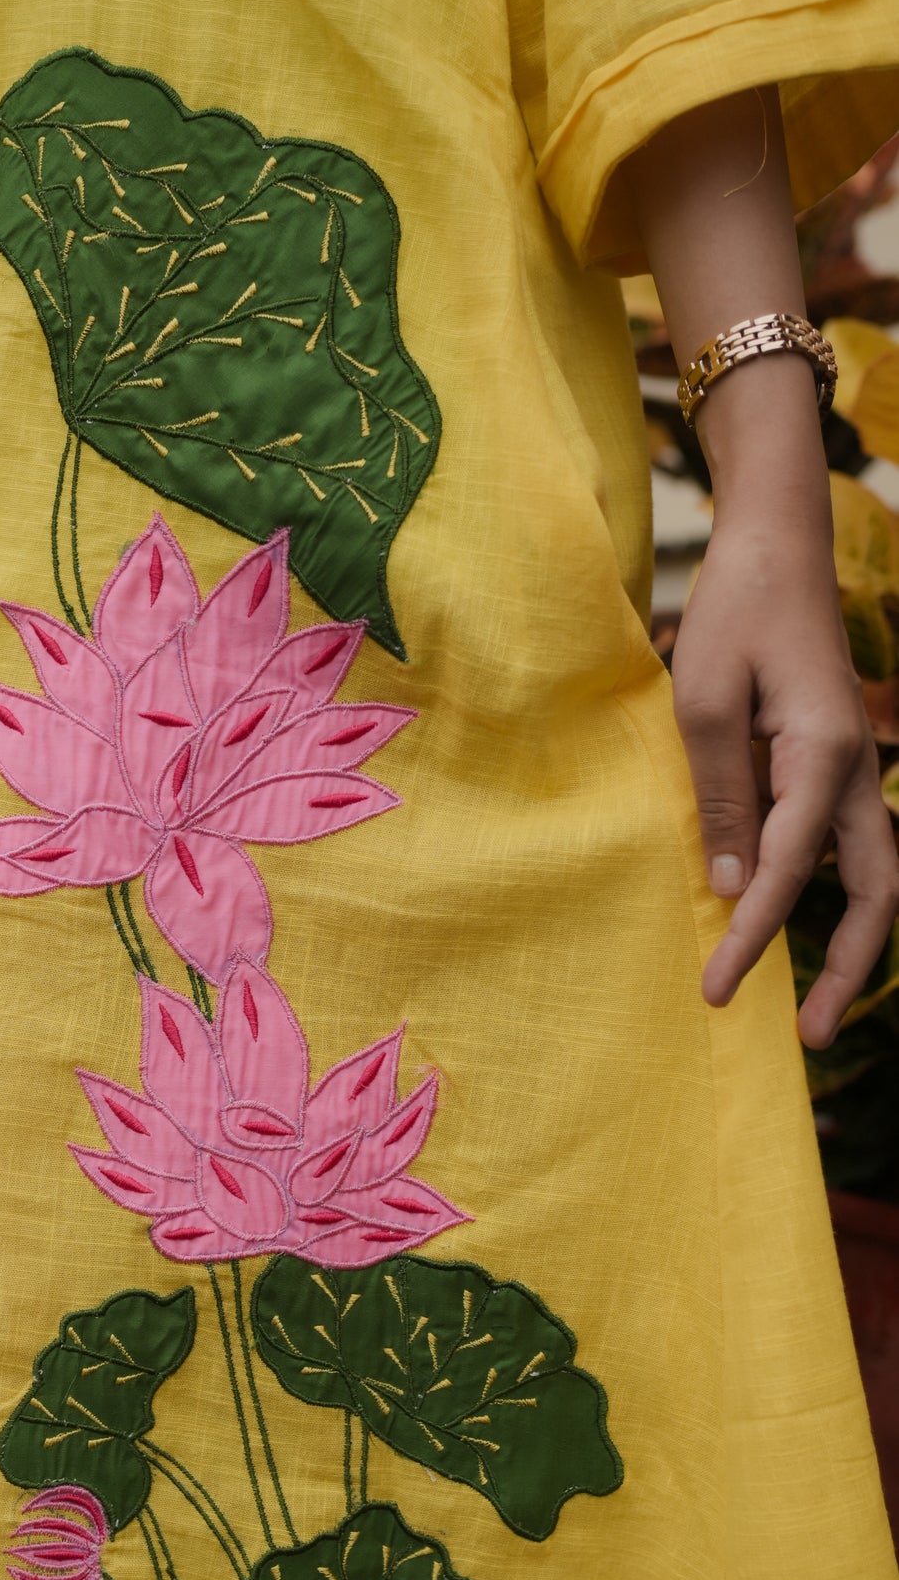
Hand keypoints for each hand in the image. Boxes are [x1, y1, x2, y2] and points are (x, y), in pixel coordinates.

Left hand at [670, 508, 898, 1048]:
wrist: (775, 545)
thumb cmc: (735, 613)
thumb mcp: (704, 701)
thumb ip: (721, 795)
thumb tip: (730, 884)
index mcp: (823, 754)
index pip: (788, 869)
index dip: (754, 935)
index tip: (717, 988)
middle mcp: (854, 769)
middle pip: (875, 891)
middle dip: (851, 969)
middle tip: (809, 1034)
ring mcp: (852, 767)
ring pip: (871, 873)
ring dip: (850, 940)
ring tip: (811, 1004)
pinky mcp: (832, 764)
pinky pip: (840, 844)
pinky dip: (824, 892)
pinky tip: (777, 919)